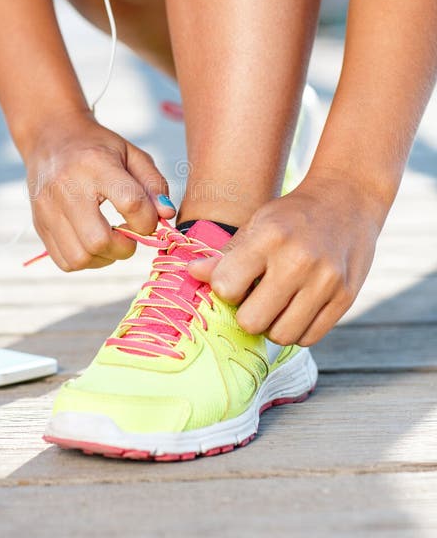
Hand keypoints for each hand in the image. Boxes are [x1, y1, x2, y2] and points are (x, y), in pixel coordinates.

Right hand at [24, 112, 174, 270]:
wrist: (50, 136)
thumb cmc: (97, 147)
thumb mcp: (131, 154)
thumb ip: (154, 184)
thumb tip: (166, 215)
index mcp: (95, 164)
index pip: (131, 203)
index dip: (148, 221)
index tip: (148, 220)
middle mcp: (66, 187)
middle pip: (98, 240)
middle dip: (124, 248)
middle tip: (129, 236)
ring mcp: (47, 208)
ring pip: (80, 258)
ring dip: (104, 257)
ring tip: (111, 241)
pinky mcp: (39, 223)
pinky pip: (65, 261)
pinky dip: (86, 260)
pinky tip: (93, 244)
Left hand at [189, 174, 382, 345]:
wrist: (347, 200)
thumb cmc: (292, 215)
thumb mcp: (257, 224)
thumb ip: (225, 255)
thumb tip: (191, 273)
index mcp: (270, 237)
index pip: (226, 287)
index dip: (225, 288)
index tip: (236, 279)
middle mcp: (299, 260)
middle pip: (252, 321)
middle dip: (247, 314)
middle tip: (255, 298)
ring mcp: (326, 281)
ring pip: (281, 336)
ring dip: (273, 326)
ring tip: (277, 304)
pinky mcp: (346, 298)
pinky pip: (309, 337)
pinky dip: (298, 329)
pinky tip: (298, 308)